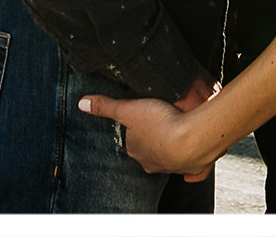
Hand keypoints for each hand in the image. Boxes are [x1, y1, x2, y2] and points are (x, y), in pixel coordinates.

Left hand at [78, 93, 217, 178]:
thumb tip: (82, 103)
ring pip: (170, 160)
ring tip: (178, 133)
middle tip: (160, 125)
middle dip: (154, 141)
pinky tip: (190, 169)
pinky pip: (192, 172)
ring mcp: (174, 166)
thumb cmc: (161, 123)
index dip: (137, 129)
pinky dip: (191, 171)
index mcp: (137, 150)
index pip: (132, 141)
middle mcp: (153, 162)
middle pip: (150, 152)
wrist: (193, 138)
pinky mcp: (193, 167)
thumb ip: (106, 106)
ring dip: (173, 150)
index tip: (143, 118)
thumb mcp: (129, 109)